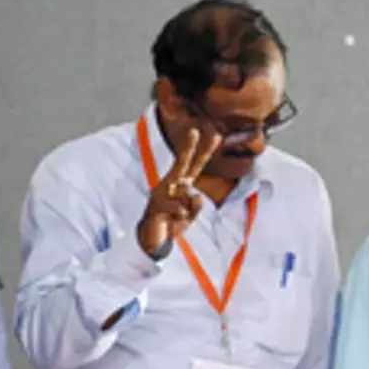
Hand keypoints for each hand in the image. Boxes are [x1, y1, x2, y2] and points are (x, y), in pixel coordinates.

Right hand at [136, 128, 222, 256]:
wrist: (152, 238)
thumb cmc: (171, 222)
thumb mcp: (189, 216)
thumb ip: (195, 207)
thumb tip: (197, 196)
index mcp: (180, 185)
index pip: (195, 166)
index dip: (205, 152)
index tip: (216, 136)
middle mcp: (170, 184)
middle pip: (182, 163)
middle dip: (188, 147)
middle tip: (195, 130)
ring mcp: (162, 192)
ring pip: (185, 191)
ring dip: (187, 207)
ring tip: (180, 216)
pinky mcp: (156, 204)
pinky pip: (178, 207)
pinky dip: (182, 214)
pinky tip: (178, 218)